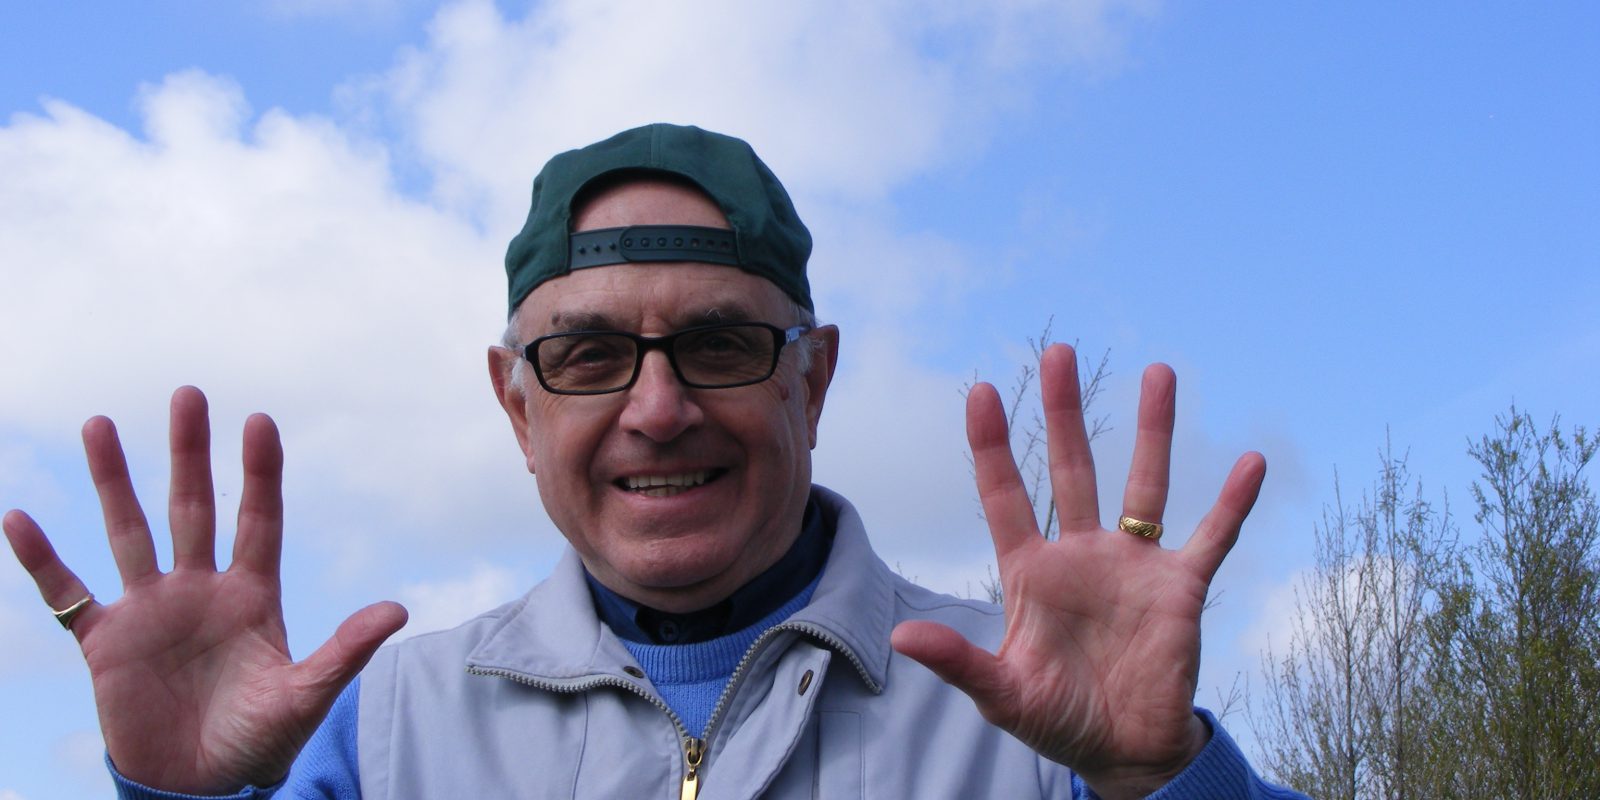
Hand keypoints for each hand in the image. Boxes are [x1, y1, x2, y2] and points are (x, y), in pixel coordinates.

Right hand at [2, 387, 406, 793]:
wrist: (199, 786)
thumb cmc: (259, 742)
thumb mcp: (305, 697)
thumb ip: (345, 651)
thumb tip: (397, 610)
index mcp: (253, 596)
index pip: (258, 520)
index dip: (259, 473)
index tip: (258, 420)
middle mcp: (200, 590)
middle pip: (193, 508)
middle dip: (189, 453)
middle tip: (187, 393)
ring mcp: (150, 611)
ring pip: (129, 532)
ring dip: (114, 481)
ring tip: (100, 425)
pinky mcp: (105, 642)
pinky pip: (66, 594)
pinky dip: (42, 560)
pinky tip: (20, 517)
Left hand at [890, 345, 1265, 798]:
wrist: (1123, 753)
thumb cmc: (1057, 720)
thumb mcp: (1002, 694)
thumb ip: (958, 661)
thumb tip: (902, 635)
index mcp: (1032, 573)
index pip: (1005, 497)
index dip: (992, 446)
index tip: (981, 390)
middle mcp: (1082, 555)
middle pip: (1071, 469)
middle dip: (1063, 414)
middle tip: (1059, 355)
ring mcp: (1134, 566)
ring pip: (1144, 485)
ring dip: (1151, 431)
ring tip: (1159, 373)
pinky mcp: (1181, 588)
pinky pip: (1212, 537)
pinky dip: (1232, 503)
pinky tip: (1252, 461)